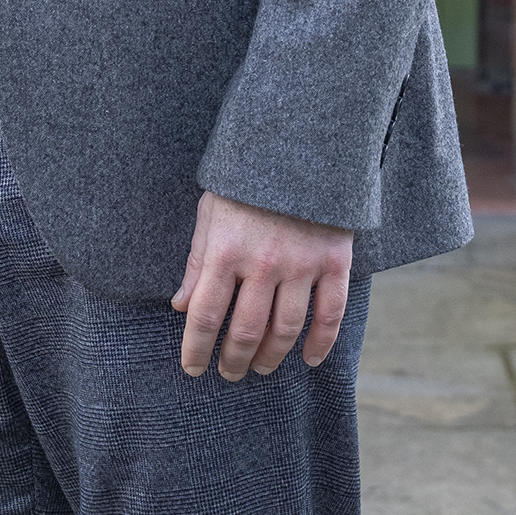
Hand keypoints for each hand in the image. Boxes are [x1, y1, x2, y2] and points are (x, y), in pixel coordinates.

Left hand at [170, 190, 351, 382]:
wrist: (301, 142)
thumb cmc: (246, 180)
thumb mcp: (211, 211)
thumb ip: (197, 261)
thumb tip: (181, 307)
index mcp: (225, 249)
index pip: (205, 315)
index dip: (196, 349)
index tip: (192, 368)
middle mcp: (262, 262)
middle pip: (245, 330)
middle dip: (233, 360)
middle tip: (229, 372)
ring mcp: (301, 263)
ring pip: (285, 329)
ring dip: (271, 356)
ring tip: (260, 367)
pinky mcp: (334, 260)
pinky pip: (330, 314)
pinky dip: (320, 343)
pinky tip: (308, 358)